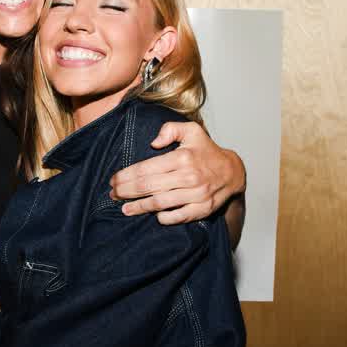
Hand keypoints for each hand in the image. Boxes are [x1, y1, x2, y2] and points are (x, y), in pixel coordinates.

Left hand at [110, 121, 245, 223]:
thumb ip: (171, 129)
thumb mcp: (192, 131)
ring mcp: (196, 195)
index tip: (113, 179)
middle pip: (148, 187)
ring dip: (138, 207)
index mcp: (183, 157)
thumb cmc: (207, 151)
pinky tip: (151, 215)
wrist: (232, 172)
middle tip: (113, 194)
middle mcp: (189, 177)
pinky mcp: (202, 209)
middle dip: (126, 191)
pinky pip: (176, 216)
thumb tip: (153, 142)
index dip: (126, 175)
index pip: (146, 168)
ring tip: (125, 208)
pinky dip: (162, 217)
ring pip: (159, 204)